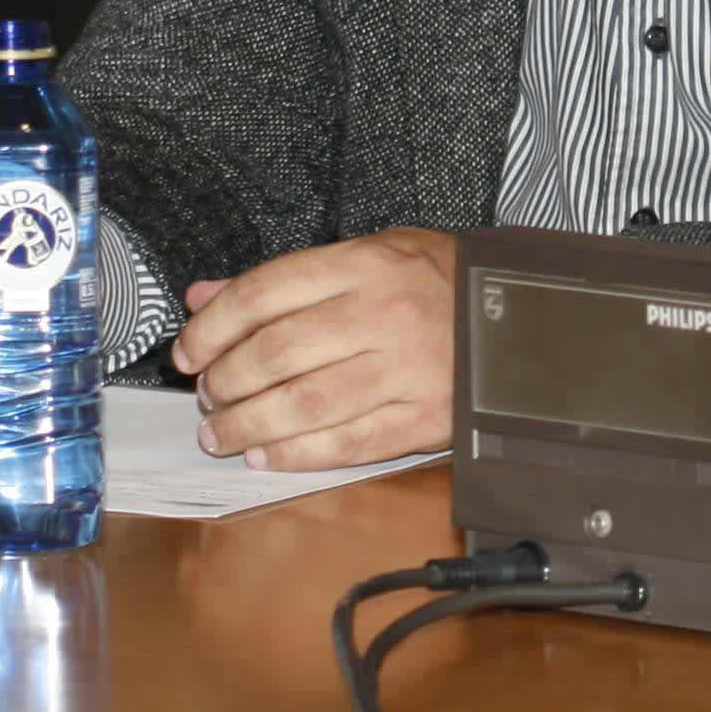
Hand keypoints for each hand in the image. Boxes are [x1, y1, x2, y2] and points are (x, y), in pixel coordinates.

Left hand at [167, 228, 455, 472]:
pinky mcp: (420, 418)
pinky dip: (295, 455)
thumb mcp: (367, 255)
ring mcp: (402, 370)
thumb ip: (282, 279)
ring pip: (303, 404)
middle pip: (276, 353)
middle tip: (206, 395)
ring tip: (220, 433)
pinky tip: (264, 456)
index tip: (187, 351)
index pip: (264, 294)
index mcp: (363, 265)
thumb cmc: (437, 283)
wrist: (523, 319)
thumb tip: (202, 297)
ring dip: (247, 424)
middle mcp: (379, 315)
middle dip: (225, 381)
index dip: (212, 327)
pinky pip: (345, 444)